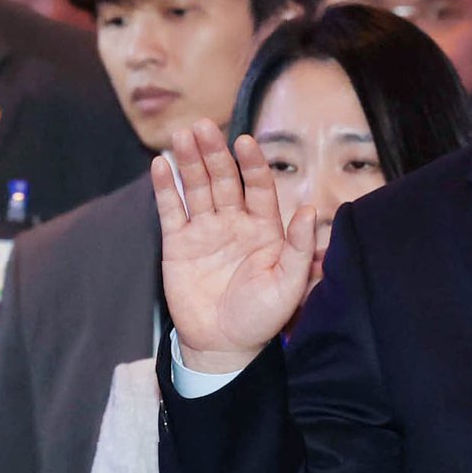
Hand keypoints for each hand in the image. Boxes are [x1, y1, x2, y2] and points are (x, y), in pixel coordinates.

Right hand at [153, 119, 315, 372]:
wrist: (224, 345)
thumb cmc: (262, 316)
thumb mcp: (289, 284)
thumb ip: (300, 247)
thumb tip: (312, 209)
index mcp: (265, 228)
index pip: (259, 187)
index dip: (253, 164)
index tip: (245, 143)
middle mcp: (235, 222)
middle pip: (225, 179)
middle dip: (214, 153)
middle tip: (204, 127)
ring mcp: (205, 231)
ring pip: (197, 188)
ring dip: (189, 162)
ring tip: (182, 135)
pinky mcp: (178, 244)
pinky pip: (171, 211)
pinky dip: (165, 188)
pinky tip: (159, 165)